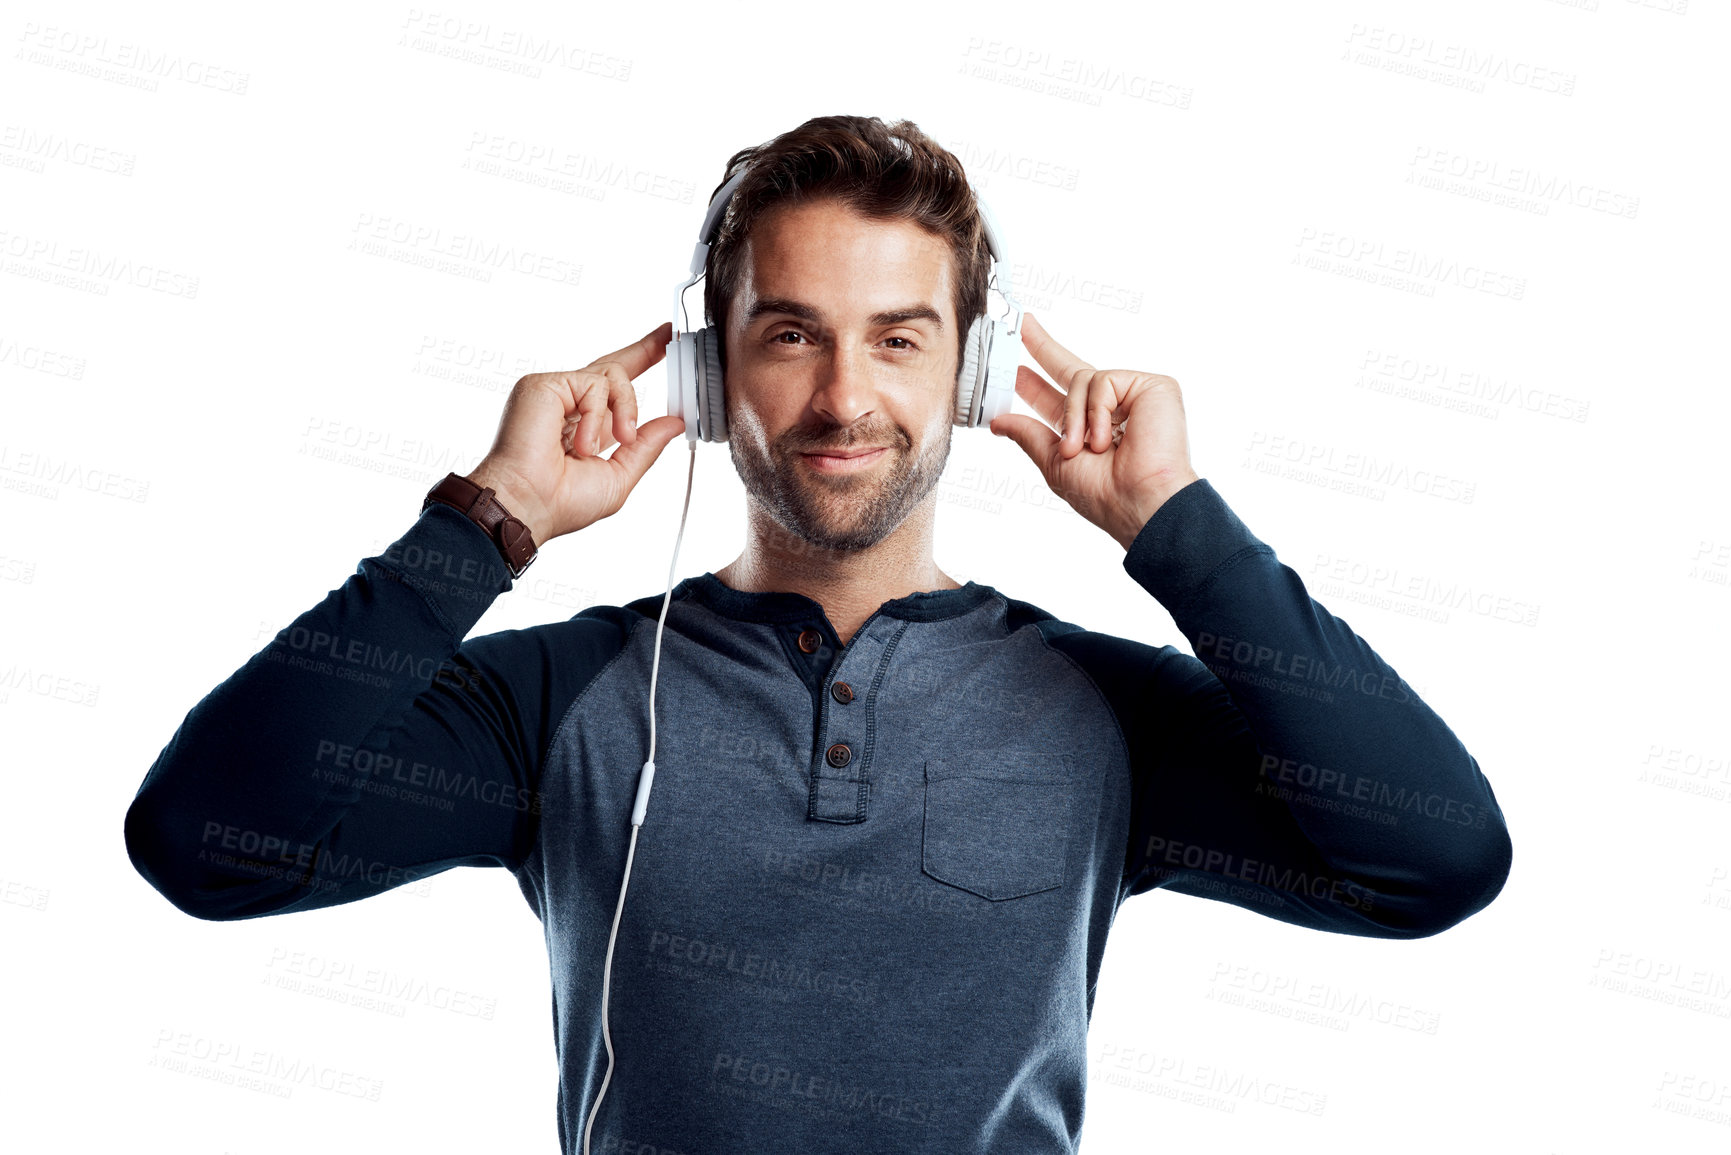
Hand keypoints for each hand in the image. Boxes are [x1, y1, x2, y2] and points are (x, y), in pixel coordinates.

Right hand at [465, 321, 686, 544]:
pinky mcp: (545, 384)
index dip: (641, 364)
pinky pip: (593, 383)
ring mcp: (557, 392)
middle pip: (611, 366)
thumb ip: (646, 446)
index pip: (615, 391)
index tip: (666, 347)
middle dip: (644, 350)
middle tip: (669, 333)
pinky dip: (597, 415)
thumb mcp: (619, 476)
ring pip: (613, 374)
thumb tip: (674, 423)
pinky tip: (581, 443)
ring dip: (624, 410)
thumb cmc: (562, 501)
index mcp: (587, 427)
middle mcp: (571, 405)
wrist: (528, 505)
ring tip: (611, 444)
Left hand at [989, 313, 1201, 550]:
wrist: (1140, 501)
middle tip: (1021, 322)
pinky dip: (1098, 411)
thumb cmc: (1104, 494)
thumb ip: (1028, 435)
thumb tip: (998, 422)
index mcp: (1089, 430)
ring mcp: (1133, 395)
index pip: (1056, 399)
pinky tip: (1111, 438)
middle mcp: (1112, 409)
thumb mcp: (1054, 463)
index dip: (1034, 383)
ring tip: (1085, 449)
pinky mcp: (1152, 386)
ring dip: (1074, 417)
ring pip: (1080, 379)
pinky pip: (1104, 381)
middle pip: (1072, 369)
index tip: (1013, 367)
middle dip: (1043, 347)